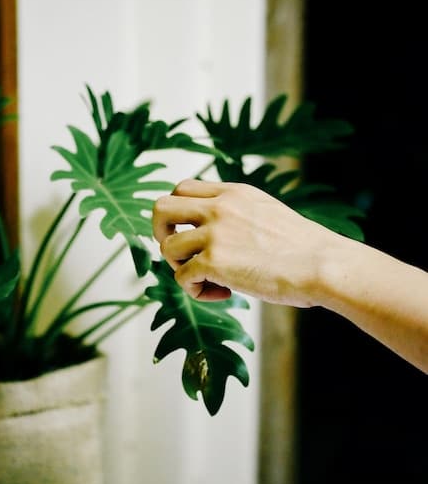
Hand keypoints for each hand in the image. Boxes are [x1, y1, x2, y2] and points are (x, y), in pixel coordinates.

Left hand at [152, 178, 335, 303]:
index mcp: (232, 193)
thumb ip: (237, 214)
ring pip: (167, 248)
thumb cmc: (303, 248)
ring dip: (180, 268)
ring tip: (209, 279)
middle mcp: (219, 207)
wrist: (322, 264)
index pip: (182, 188)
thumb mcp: (266, 212)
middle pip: (160, 209)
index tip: (192, 234)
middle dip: (162, 234)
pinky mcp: (213, 261)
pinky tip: (224, 294)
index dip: (178, 214)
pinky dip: (197, 291)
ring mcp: (214, 233)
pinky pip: (182, 278)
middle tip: (181, 255)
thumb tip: (214, 236)